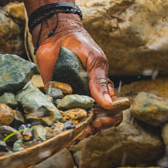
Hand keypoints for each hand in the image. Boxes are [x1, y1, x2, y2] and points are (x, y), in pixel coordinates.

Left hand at [32, 14, 122, 133]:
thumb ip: (99, 81)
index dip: (110, 119)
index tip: (100, 120)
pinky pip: (58, 114)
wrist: (56, 36)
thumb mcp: (95, 60)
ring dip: (76, 129)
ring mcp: (71, 99)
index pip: (113, 111)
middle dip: (93, 128)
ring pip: (77, 121)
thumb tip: (107, 104)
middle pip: (96, 122)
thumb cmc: (81, 45)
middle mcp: (88, 98)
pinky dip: (59, 121)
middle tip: (85, 129)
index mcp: (102, 90)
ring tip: (72, 132)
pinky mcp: (54, 97)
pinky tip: (56, 125)